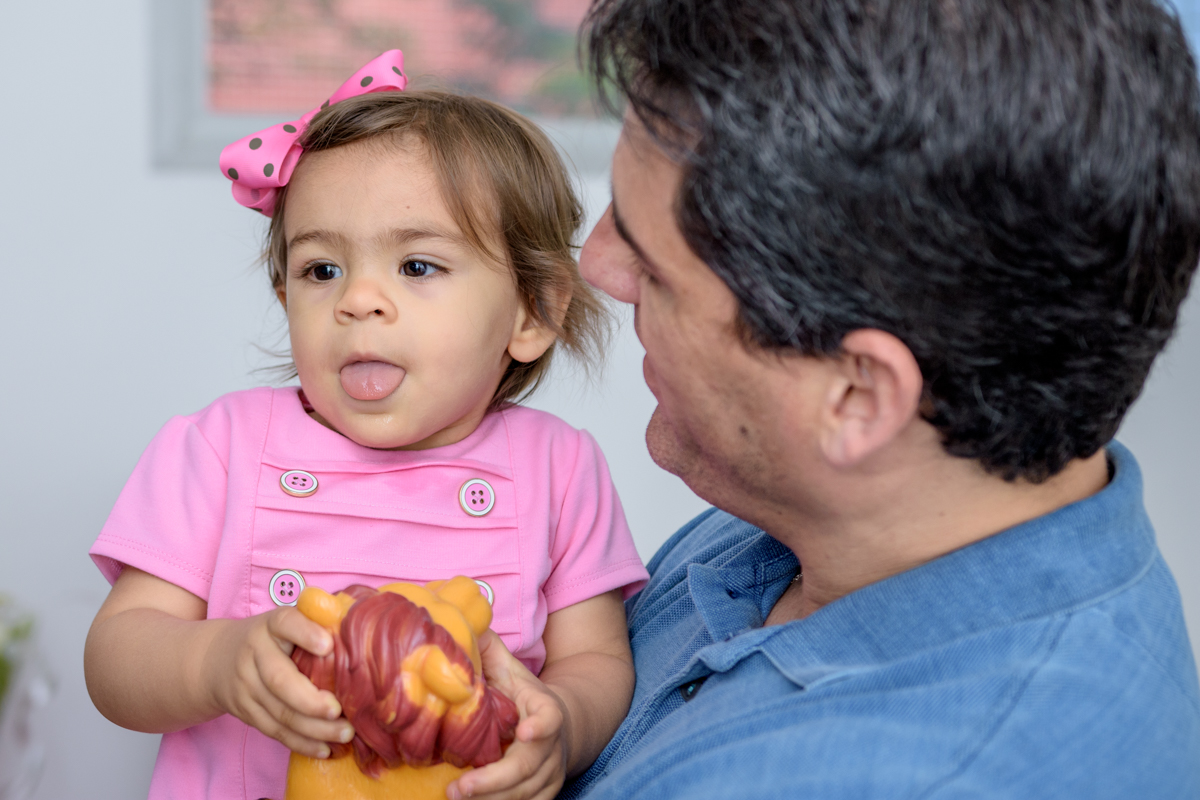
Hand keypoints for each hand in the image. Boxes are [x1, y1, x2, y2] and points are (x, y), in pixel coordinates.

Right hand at [202, 607, 354, 756]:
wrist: (216, 659)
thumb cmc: (271, 638)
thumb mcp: (287, 621)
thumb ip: (317, 620)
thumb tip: (357, 625)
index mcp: (271, 625)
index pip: (286, 624)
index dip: (306, 634)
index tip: (329, 646)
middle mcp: (254, 654)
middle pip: (279, 680)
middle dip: (311, 700)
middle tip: (339, 711)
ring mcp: (246, 686)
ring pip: (279, 712)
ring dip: (314, 728)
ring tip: (345, 734)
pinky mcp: (246, 712)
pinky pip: (274, 731)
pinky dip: (301, 743)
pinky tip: (325, 749)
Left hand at [446, 631, 569, 799]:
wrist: (560, 725)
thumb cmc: (524, 696)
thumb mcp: (511, 670)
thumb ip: (490, 651)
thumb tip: (465, 626)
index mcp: (544, 709)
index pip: (549, 717)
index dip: (540, 726)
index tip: (523, 732)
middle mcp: (551, 745)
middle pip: (528, 767)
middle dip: (494, 780)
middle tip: (460, 787)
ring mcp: (550, 772)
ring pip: (525, 793)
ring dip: (490, 799)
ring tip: (454, 797)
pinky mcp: (544, 793)